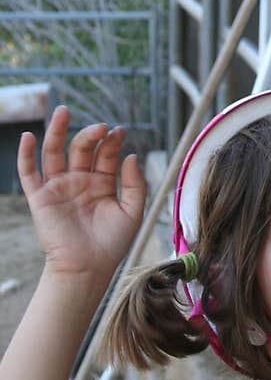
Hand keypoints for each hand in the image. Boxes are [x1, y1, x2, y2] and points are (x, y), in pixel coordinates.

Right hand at [17, 106, 146, 285]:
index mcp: (101, 183)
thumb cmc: (111, 244)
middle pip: (81, 148)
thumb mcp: (133, 211)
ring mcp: (58, 187)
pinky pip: (29, 173)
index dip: (111, 141)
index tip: (120, 132)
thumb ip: (136, 183)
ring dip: (57, 131)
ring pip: (54, 153)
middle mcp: (79, 181)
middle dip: (91, 134)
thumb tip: (131, 155)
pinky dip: (26, 154)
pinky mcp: (40, 197)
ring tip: (63, 111)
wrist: (87, 267)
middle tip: (102, 127)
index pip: (105, 154)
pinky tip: (28, 136)